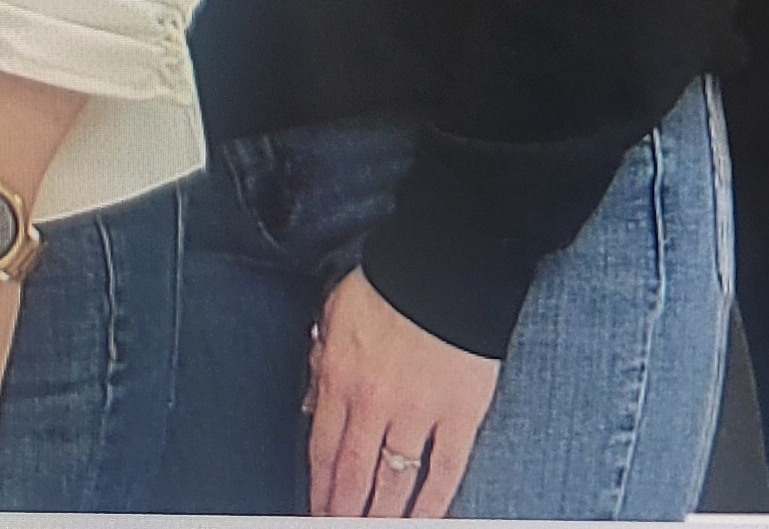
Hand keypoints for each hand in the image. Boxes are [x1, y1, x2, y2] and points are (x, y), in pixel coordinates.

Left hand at [306, 271, 495, 516]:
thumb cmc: (389, 284)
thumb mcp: (335, 315)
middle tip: (338, 528)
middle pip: (354, 473)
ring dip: (382, 515)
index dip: (318, 486)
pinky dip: (433, 502)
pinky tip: (423, 519)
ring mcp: (418, 412)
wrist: (444, 267)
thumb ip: (320, 361)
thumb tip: (309, 405)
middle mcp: (375, 403)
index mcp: (340, 378)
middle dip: (344, 510)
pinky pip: (444, 470)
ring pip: (395, 480)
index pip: (322, 448)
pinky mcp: (460, 414)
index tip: (315, 508)